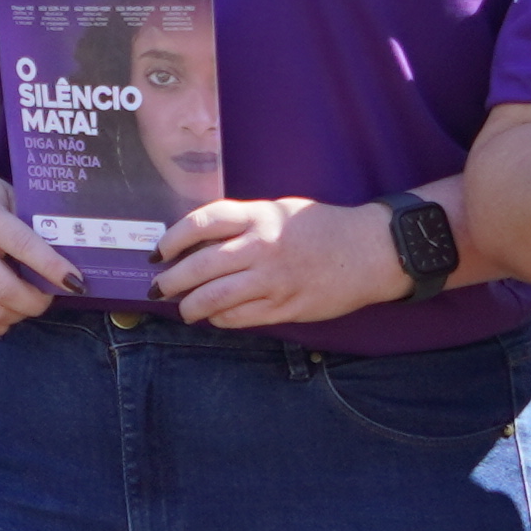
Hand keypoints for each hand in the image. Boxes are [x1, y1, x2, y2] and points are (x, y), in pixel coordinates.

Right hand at [0, 155, 69, 338]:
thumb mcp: (5, 195)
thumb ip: (29, 222)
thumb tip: (65, 253)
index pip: (25, 248)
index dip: (54, 269)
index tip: (76, 282)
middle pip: (6, 291)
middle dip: (38, 302)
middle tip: (50, 295)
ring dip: (18, 315)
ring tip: (28, 303)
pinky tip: (6, 315)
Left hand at [153, 197, 402, 330]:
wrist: (371, 251)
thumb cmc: (323, 228)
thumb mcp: (281, 211)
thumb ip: (244, 224)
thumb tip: (199, 244)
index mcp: (260, 216)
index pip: (202, 222)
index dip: (173, 238)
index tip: (159, 251)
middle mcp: (263, 246)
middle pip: (200, 266)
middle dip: (172, 281)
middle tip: (160, 288)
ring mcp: (274, 279)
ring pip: (214, 298)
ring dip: (190, 307)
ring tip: (184, 309)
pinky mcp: (286, 307)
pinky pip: (240, 318)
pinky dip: (220, 319)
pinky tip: (215, 316)